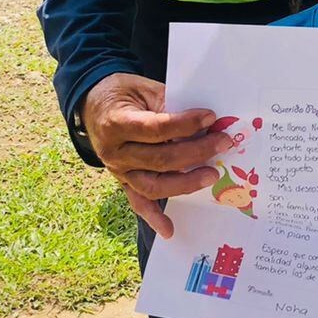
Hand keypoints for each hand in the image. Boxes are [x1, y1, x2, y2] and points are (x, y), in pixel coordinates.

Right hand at [82, 72, 231, 238]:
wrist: (94, 104)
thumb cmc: (122, 93)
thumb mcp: (143, 88)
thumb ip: (169, 104)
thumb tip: (204, 121)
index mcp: (117, 123)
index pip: (156, 129)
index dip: (185, 124)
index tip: (210, 117)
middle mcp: (115, 152)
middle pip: (160, 158)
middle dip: (196, 151)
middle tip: (223, 142)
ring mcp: (118, 171)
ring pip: (153, 185)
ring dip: (185, 182)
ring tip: (212, 175)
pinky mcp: (123, 182)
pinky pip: (138, 202)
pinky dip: (153, 218)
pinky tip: (169, 230)